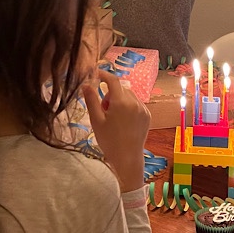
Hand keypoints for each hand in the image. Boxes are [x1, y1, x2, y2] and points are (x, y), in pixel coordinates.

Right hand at [82, 70, 150, 191]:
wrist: (127, 158)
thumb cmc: (109, 141)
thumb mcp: (96, 120)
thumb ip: (91, 100)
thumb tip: (86, 84)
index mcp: (121, 102)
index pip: (113, 80)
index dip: (104, 75)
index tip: (96, 74)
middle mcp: (135, 102)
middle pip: (120, 89)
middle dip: (111, 95)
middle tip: (104, 111)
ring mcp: (143, 109)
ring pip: (129, 95)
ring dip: (120, 100)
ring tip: (114, 118)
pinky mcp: (147, 115)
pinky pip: (136, 103)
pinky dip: (128, 106)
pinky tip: (123, 121)